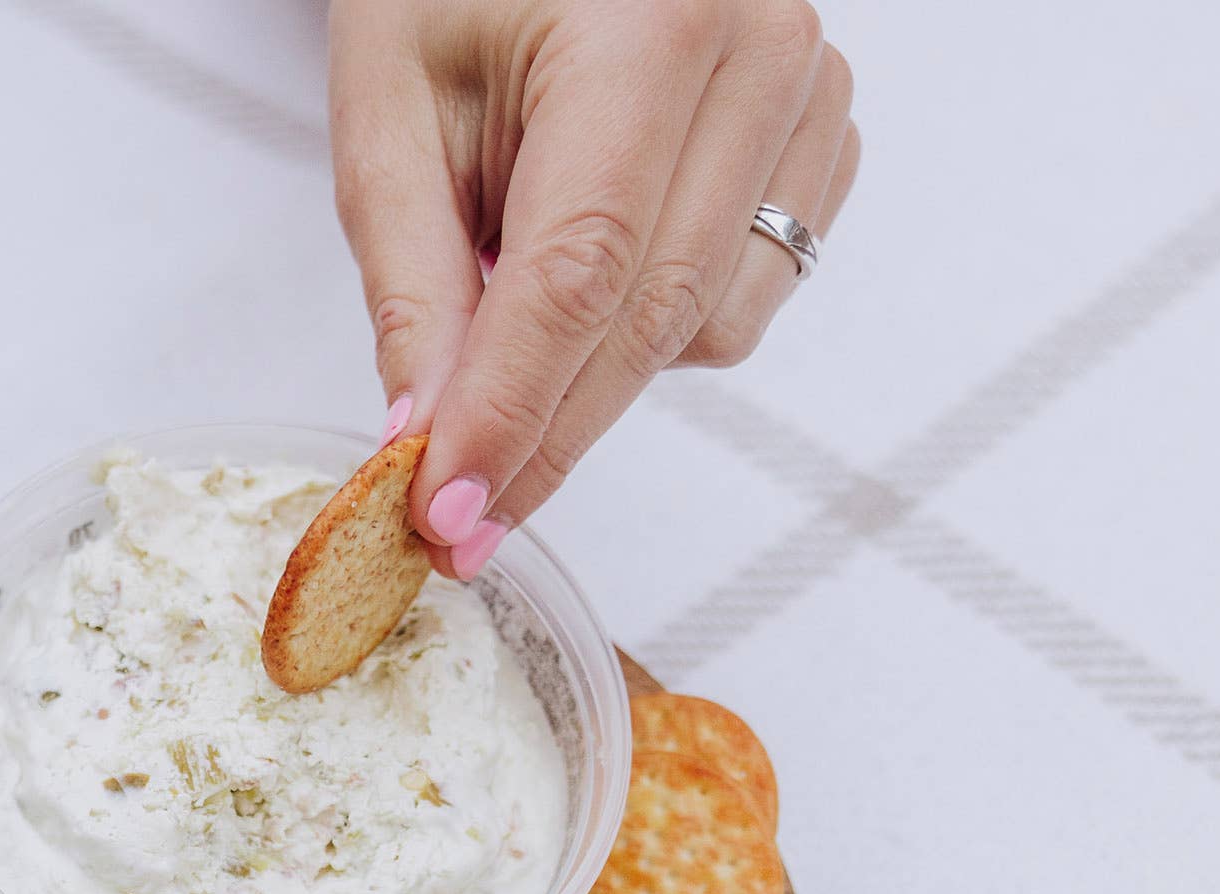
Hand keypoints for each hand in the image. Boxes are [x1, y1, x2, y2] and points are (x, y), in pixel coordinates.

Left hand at [329, 0, 859, 572]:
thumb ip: (411, 285)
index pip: (581, 272)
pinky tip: (599, 266)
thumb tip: (428, 443)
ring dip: (598, 369)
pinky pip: (749, 296)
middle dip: (545, 436)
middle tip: (453, 518)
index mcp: (649, 24)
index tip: (449, 516)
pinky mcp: (829, 134)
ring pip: (709, 328)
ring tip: (510, 300)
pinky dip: (659, 323)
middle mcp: (762, 53)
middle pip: (651, 319)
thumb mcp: (389, 110)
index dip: (513, 412)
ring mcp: (815, 93)